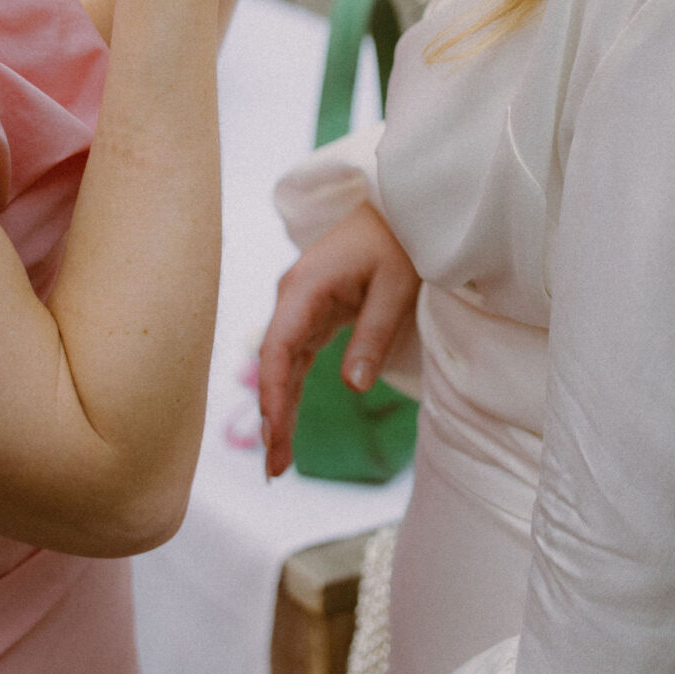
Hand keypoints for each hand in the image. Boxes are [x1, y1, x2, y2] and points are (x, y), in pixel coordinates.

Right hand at [258, 205, 421, 475]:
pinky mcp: (314, 312)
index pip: (278, 348)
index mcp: (305, 288)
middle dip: (273, 415)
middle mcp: (293, 298)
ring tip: (279, 463)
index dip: (273, 393)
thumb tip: (352, 387)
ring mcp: (301, 305)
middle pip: (274, 364)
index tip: (272, 431)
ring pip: (283, 366)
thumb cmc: (401, 240)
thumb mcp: (396, 287)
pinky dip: (291, 391)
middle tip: (274, 469)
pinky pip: (296, 358)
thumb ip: (372, 334)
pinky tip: (286, 424)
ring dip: (280, 410)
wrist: (400, 204)